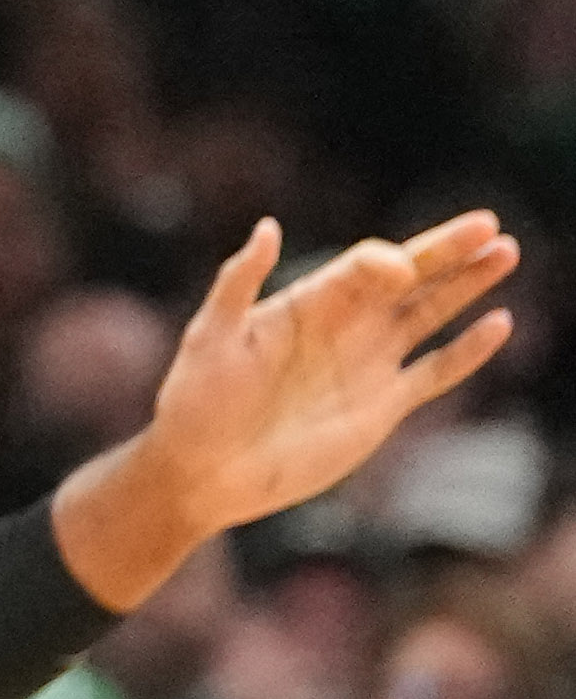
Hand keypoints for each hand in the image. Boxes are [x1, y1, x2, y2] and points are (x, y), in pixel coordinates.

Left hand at [122, 211, 518, 542]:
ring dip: (467, 285)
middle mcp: (345, 325)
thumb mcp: (209, 337)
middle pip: (410, 278)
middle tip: (490, 225)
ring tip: (506, 252)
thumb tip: (268, 228)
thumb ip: (238, 283)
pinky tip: (499, 324)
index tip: (396, 270)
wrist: (201, 472)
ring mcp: (367, 363)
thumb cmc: (194, 403)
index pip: (364, 265)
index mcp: (308, 302)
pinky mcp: (382, 406)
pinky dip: (467, 351)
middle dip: (449, 251)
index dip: (386, 261)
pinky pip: (435, 372)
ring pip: (430, 314)